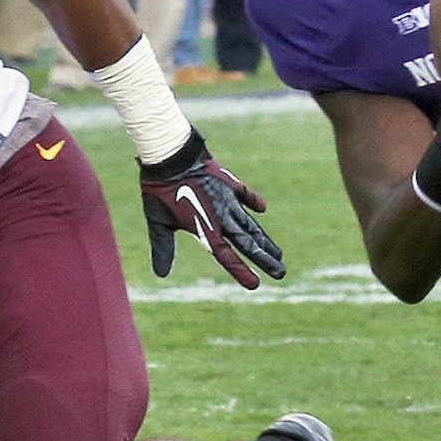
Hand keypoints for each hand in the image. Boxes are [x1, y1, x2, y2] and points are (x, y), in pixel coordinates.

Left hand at [136, 130, 284, 289]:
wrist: (171, 155)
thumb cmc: (160, 190)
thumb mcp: (158, 222)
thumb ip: (163, 248)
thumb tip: (161, 274)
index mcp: (206, 229)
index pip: (226, 256)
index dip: (241, 271)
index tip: (256, 285)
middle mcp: (222, 217)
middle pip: (248, 243)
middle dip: (266, 259)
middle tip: (282, 273)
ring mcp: (229, 200)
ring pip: (251, 224)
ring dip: (265, 240)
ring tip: (279, 253)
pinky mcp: (229, 184)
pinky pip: (246, 195)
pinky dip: (254, 202)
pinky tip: (262, 209)